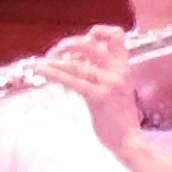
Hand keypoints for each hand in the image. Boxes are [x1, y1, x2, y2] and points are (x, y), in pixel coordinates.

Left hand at [36, 25, 141, 145]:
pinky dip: (55, 74)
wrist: (129, 140)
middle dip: (69, 44)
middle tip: (56, 50)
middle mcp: (117, 71)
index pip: (117, 37)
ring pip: (77, 64)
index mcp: (124, 67)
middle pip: (91, 45)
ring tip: (43, 62)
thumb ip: (104, 73)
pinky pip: (72, 81)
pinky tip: (42, 71)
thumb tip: (81, 61)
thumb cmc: (121, 118)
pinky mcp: (98, 98)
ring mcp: (108, 84)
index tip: (87, 35)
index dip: (100, 31)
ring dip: (56, 61)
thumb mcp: (118, 89)